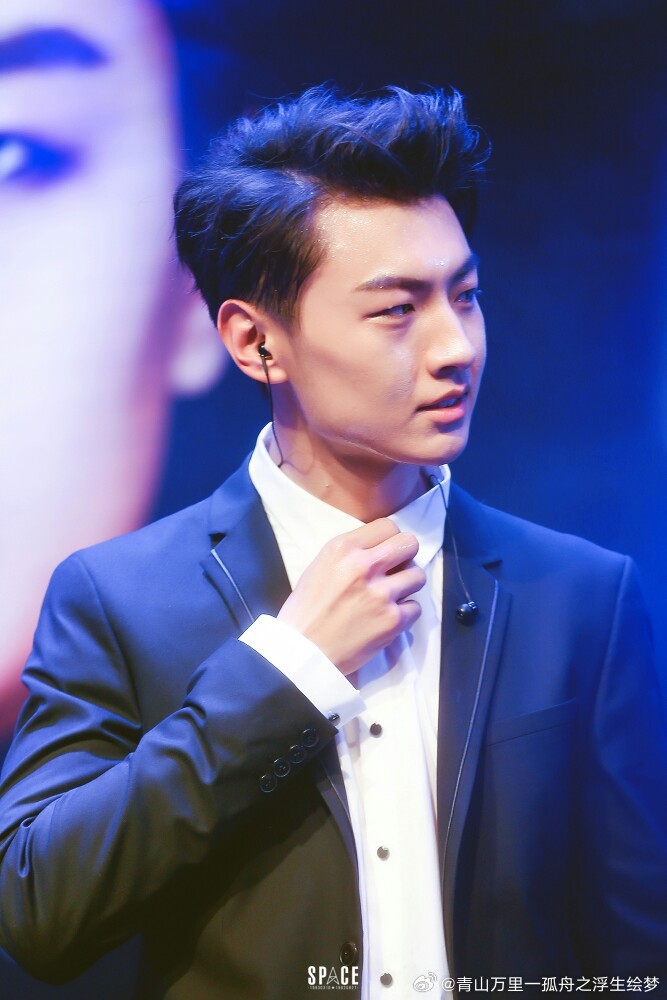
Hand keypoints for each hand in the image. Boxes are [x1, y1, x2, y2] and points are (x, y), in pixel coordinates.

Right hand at [277, 518, 424, 674]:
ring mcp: (380, 594)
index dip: (390, 539)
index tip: (387, 552)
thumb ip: (351, 553)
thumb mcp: (320, 566)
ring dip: (407, 585)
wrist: (302, 652)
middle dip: (406, 556)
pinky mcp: (392, 620)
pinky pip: (415, 607)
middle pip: (409, 544)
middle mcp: (363, 566)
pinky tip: (387, 617)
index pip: (388, 526)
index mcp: (342, 549)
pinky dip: (405, 613)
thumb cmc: (306, 611)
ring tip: (391, 595)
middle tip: (396, 570)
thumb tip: (380, 548)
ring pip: (418, 575)